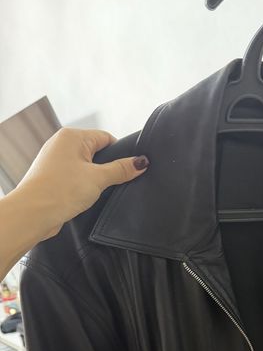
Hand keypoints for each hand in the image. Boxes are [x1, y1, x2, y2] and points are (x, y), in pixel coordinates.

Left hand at [15, 127, 149, 237]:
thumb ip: (121, 170)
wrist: (32, 213)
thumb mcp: (98, 178)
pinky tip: (89, 197)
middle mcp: (62, 145)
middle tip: (118, 183)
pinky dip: (85, 186)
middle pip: (97, 152)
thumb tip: (141, 162)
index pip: (106, 138)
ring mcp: (56, 162)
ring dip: (96, 179)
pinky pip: (77, 177)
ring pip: (87, 167)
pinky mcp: (54, 178)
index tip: (131, 169)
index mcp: (72, 137)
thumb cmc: (60, 190)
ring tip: (101, 192)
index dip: (120, 153)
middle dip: (108, 168)